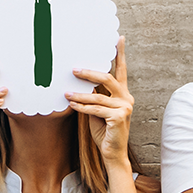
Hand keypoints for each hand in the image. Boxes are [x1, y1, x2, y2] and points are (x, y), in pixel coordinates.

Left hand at [69, 37, 135, 168]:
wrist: (113, 153)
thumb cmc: (104, 131)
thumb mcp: (98, 110)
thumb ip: (95, 96)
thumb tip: (80, 83)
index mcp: (123, 94)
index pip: (122, 70)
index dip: (120, 54)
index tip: (119, 39)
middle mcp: (127, 98)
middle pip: (108, 79)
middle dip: (89, 73)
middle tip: (74, 69)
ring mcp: (125, 108)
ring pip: (98, 96)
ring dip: (80, 94)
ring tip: (66, 91)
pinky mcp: (119, 118)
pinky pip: (95, 109)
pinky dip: (81, 106)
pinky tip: (71, 103)